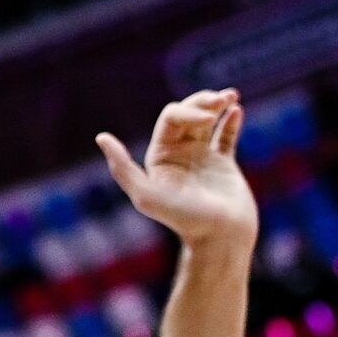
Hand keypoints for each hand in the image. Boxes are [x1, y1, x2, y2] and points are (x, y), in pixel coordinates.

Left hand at [95, 88, 258, 250]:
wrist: (220, 239)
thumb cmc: (184, 219)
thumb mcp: (146, 195)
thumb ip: (122, 168)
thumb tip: (101, 137)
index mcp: (160, 158)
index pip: (172, 118)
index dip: (188, 110)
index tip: (206, 119)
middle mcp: (179, 156)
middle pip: (188, 114)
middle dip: (203, 102)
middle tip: (223, 97)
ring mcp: (202, 159)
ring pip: (207, 122)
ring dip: (217, 105)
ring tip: (230, 96)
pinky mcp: (224, 166)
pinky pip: (226, 137)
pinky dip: (230, 121)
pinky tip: (236, 110)